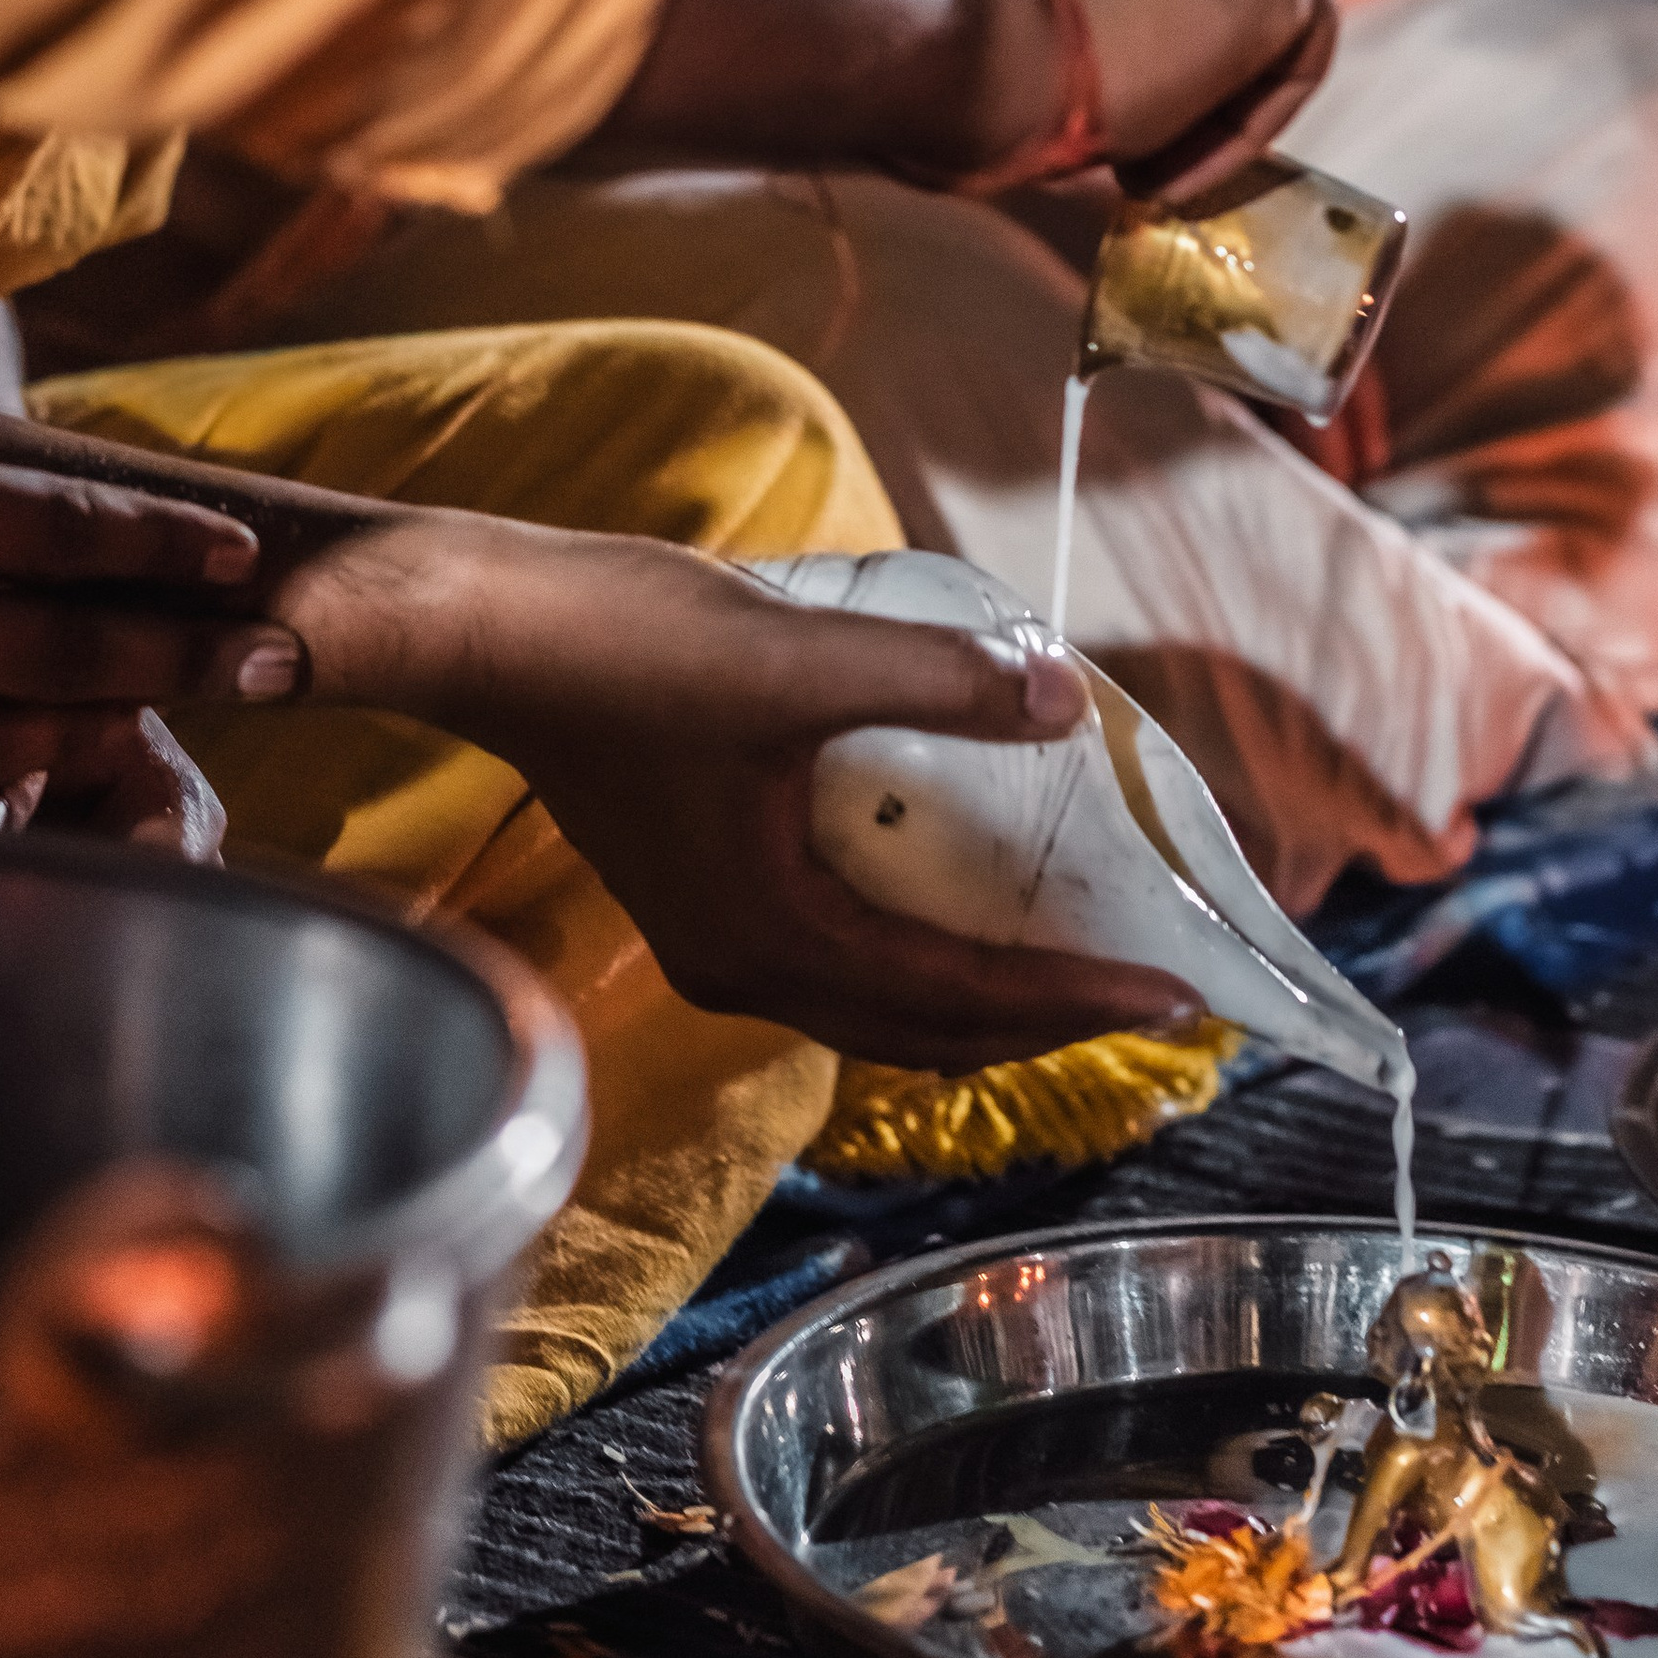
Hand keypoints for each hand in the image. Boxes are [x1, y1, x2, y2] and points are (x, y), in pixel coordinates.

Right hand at [292, 513, 1206, 1067]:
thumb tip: (1062, 700)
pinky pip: (842, 950)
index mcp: (768, 937)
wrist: (477, 628)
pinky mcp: (701, 888)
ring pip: (882, 997)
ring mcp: (715, 933)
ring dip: (985, 983)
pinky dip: (922, 940)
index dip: (1077, 999)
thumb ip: (935, 681)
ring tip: (1080, 942)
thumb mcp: (795, 657)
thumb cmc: (618, 644)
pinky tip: (965, 878)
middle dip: (1049, 1013)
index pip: (958, 1002)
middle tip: (1156, 985)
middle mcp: (740, 963)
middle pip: (928, 1028)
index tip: (1180, 993)